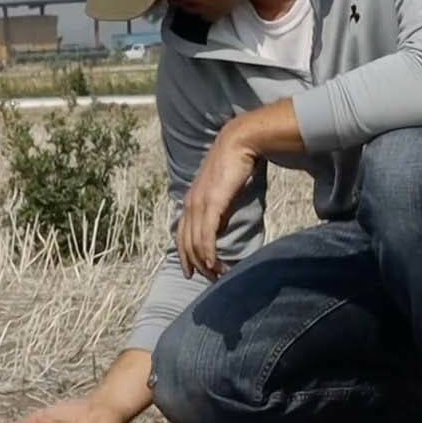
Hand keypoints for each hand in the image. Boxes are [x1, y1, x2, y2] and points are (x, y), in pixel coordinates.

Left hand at [180, 125, 258, 279]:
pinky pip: (206, 234)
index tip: (193, 271)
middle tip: (210, 279)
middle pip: (186, 244)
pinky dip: (208, 252)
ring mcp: (199, 204)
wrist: (240, 143)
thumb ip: (219, 211)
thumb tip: (220, 229)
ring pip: (194, 243)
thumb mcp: (223, 193)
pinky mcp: (211, 203)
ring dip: (205, 263)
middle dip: (196, 265)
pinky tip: (213, 264)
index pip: (181, 235)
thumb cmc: (235, 166)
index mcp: (191, 201)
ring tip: (217, 276)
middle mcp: (190, 204)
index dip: (185, 256)